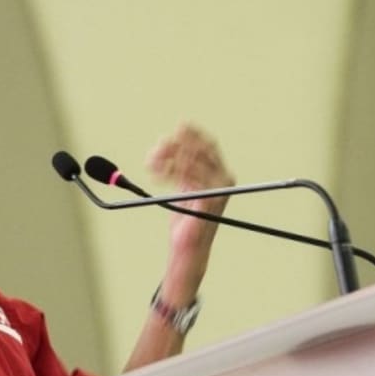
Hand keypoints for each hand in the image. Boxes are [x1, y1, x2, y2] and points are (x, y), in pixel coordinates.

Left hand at [146, 123, 234, 294]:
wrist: (188, 248)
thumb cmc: (185, 221)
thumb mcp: (183, 190)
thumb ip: (179, 170)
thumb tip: (163, 146)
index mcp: (219, 174)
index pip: (208, 145)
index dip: (193, 133)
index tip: (176, 127)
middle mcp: (223, 179)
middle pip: (200, 149)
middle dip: (177, 143)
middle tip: (158, 146)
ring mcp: (217, 189)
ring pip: (191, 160)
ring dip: (168, 157)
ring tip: (151, 162)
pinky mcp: (208, 199)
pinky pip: (187, 175)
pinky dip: (169, 171)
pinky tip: (156, 173)